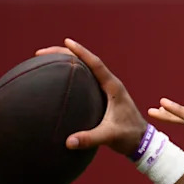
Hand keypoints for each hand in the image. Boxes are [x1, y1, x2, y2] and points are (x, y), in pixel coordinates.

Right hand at [35, 38, 146, 155]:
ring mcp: (107, 89)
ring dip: (68, 62)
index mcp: (114, 87)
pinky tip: (58, 78)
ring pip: (86, 69)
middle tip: (42, 53)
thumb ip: (90, 139)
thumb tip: (68, 142)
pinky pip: (86, 80)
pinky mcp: (103, 96)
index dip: (81, 52)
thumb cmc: (128, 136)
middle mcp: (110, 84)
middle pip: (87, 62)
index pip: (96, 64)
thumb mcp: (110, 136)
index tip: (67, 41)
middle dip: (66, 54)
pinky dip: (72, 75)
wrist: (141, 141)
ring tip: (45, 60)